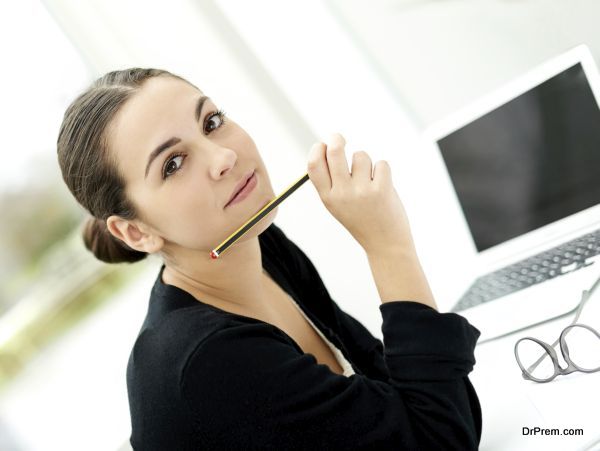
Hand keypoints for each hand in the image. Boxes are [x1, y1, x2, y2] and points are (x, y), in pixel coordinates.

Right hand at [307, 133, 416, 255]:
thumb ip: (331, 182)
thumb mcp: (337, 205)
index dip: (317, 149)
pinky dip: (383, 171)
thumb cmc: (360, 218)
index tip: (323, 144)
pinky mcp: (382, 189)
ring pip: (361, 156)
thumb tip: (328, 148)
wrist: (384, 243)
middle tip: (339, 138)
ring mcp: (362, 191)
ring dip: (366, 163)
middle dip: (336, 138)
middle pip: (335, 151)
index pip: (314, 165)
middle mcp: (342, 193)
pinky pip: (381, 164)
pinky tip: (383, 187)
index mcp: (328, 197)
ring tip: (370, 181)